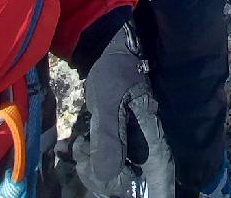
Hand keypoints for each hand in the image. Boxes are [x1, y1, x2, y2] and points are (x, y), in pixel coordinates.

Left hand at [76, 16, 173, 197]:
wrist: (107, 48)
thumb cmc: (114, 71)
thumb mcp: (109, 102)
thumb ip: (109, 139)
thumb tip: (108, 176)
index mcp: (155, 144)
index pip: (161, 187)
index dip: (153, 196)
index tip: (130, 194)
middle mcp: (148, 151)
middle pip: (130, 187)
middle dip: (102, 180)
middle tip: (81, 159)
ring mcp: (134, 147)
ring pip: (113, 177)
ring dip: (90, 169)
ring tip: (74, 146)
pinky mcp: (119, 141)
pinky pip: (103, 162)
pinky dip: (85, 158)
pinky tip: (69, 148)